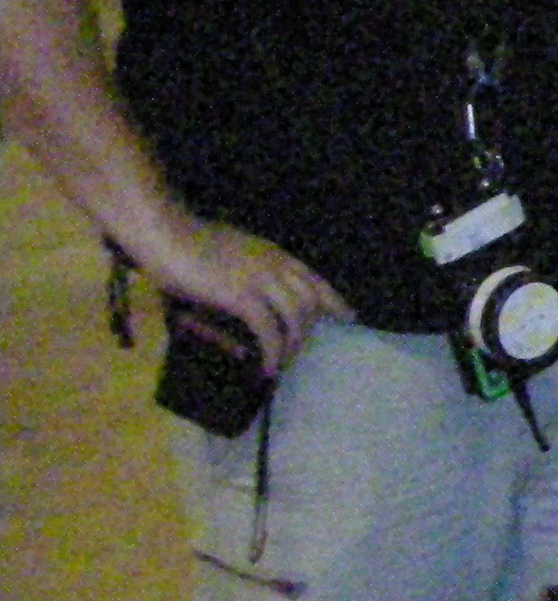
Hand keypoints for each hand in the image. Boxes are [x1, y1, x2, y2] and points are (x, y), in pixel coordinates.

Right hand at [139, 215, 350, 375]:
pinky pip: (268, 329)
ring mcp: (261, 278)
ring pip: (296, 316)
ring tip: (282, 363)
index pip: (314, 279)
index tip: (349, 316)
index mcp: (273, 253)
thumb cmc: (187, 244)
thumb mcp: (228, 255)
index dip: (333, 300)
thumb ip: (243, 273)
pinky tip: (268, 368)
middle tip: (307, 350)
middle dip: (314, 328)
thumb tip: (245, 298)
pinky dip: (272, 351)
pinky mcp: (242, 295)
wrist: (166, 233)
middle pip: (311, 299)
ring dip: (292, 344)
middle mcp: (275, 264)